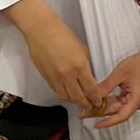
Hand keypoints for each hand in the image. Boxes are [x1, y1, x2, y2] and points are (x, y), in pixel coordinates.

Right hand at [10, 0, 104, 114]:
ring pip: (66, 97)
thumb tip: (88, 77)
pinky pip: (56, 91)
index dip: (96, 98)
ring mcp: (55, 77)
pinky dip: (63, 95)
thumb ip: (86, 65)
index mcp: (80, 66)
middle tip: (90, 107)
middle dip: (86, 104)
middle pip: (78, 97)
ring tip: (79, 102)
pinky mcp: (46, 77)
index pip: (91, 89)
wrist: (42, 31)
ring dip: (74, 101)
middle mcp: (67, 74)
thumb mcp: (82, 49)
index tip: (98, 102)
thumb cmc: (62, 35)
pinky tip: (68, 95)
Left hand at [92, 46, 139, 128]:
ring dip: (105, 107)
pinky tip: (100, 102)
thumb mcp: (119, 74)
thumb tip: (93, 96)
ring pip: (119, 107)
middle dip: (101, 112)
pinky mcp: (137, 97)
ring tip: (89, 107)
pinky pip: (123, 102)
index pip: (122, 116)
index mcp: (138, 98)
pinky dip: (112, 102)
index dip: (108, 122)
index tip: (97, 125)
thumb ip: (106, 87)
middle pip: (118, 111)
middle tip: (84, 113)